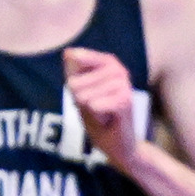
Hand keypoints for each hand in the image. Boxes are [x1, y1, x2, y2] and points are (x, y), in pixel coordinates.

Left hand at [64, 47, 140, 171]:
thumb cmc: (98, 114)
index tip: (81, 90)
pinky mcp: (126, 101)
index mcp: (108, 63)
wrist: (117, 142)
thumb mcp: (80, 90)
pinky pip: (94, 105)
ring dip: (88, 108)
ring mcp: (124, 85)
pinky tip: (106, 118)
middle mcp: (118, 69)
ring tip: (101, 112)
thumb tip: (68, 52)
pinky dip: (94, 115)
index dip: (73, 79)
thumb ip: (73, 71)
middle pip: (77, 83)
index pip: (79, 57)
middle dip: (79, 99)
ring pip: (84, 96)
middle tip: (94, 106)